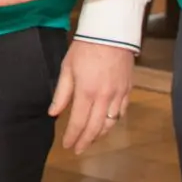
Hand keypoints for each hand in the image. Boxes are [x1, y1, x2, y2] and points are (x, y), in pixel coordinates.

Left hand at [51, 39, 134, 153]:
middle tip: (78, 150)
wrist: (111, 32)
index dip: (72, 137)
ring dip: (100, 135)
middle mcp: (104, 98)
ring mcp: (118, 95)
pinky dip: (114, 122)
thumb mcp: (67, 68)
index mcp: (87, 92)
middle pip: (95, 128)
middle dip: (85, 141)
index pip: (78, 122)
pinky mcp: (128, 89)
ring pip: (111, 123)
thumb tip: (53, 113)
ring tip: (91, 140)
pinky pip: (122, 112)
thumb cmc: (85, 47)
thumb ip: (61, 94)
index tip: (67, 145)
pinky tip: (107, 124)